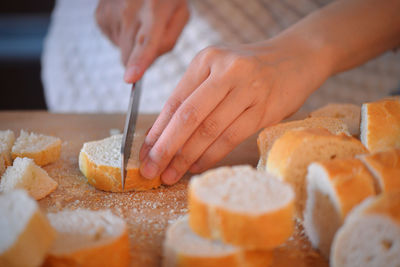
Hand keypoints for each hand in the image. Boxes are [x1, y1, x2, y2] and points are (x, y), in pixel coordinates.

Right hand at [96, 0, 189, 82]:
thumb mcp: (180, 14)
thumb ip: (169, 41)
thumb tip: (147, 63)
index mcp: (155, 11)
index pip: (146, 41)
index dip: (138, 62)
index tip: (130, 78)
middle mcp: (130, 10)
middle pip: (130, 55)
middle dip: (141, 58)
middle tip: (152, 36)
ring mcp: (112, 13)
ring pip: (122, 51)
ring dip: (132, 44)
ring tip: (140, 21)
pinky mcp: (100, 16)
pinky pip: (113, 42)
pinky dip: (122, 36)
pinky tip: (128, 19)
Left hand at [138, 34, 332, 184]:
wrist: (294, 59)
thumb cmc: (248, 70)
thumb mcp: (217, 70)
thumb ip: (194, 96)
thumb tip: (164, 135)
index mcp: (206, 60)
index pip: (175, 101)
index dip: (157, 131)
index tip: (145, 153)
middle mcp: (225, 71)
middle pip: (188, 117)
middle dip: (165, 148)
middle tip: (151, 170)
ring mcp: (247, 89)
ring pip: (209, 130)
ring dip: (186, 157)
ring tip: (171, 174)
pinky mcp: (264, 108)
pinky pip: (231, 137)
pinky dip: (211, 155)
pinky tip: (197, 166)